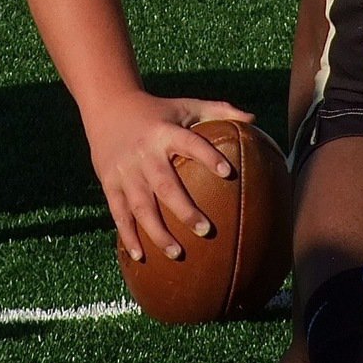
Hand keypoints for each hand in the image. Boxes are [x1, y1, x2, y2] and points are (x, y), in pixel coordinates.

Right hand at [88, 90, 253, 260]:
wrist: (109, 108)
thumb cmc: (157, 111)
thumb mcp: (184, 105)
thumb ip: (218, 111)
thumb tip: (254, 121)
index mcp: (165, 132)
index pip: (190, 143)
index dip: (207, 155)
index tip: (227, 172)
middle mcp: (145, 153)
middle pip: (165, 185)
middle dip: (184, 210)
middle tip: (207, 231)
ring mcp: (125, 171)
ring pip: (141, 206)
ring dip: (157, 231)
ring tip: (178, 252)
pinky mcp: (110, 183)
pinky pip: (119, 213)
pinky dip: (128, 236)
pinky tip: (141, 256)